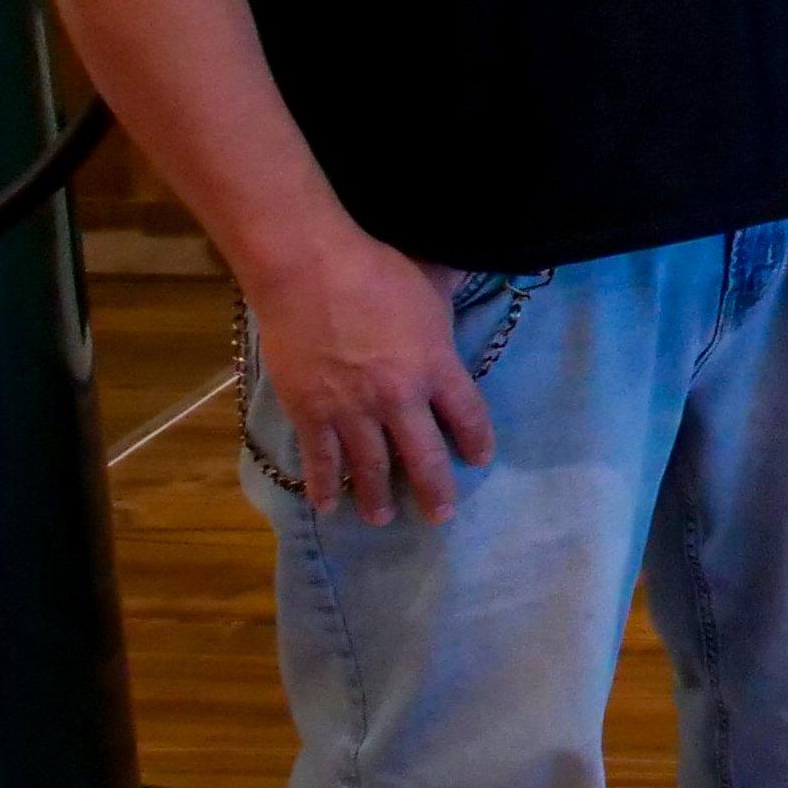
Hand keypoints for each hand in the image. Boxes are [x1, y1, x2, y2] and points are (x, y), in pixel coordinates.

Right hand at [238, 217, 490, 523]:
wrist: (309, 270)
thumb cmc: (377, 269)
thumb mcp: (432, 280)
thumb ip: (454, 294)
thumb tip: (479, 270)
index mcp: (436, 367)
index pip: (468, 416)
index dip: (476, 441)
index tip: (478, 460)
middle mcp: (400, 399)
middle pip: (424, 457)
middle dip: (434, 491)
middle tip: (439, 515)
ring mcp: (352, 411)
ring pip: (370, 468)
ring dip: (377, 497)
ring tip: (382, 517)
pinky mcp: (310, 412)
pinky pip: (320, 459)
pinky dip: (323, 485)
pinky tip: (326, 505)